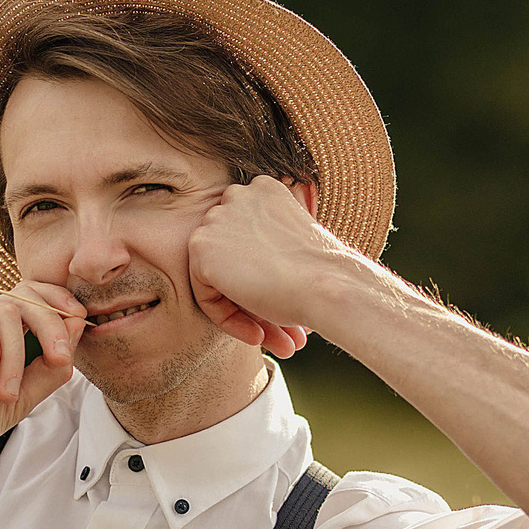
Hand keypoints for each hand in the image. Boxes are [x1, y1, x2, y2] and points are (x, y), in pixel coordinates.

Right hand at [0, 281, 87, 475]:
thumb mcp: (23, 395)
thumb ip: (50, 363)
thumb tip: (78, 322)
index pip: (34, 302)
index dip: (59, 308)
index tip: (76, 330)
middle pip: (26, 296)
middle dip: (51, 326)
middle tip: (57, 358)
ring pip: (7, 310)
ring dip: (15, 356)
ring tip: (4, 393)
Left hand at [186, 178, 348, 358]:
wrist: (326, 286)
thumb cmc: (324, 274)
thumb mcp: (296, 248)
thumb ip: (268, 249)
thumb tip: (255, 273)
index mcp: (264, 190)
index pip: (247, 239)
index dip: (263, 277)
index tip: (283, 305)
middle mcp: (238, 195)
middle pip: (230, 257)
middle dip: (251, 297)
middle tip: (279, 331)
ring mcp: (216, 218)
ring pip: (216, 276)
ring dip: (241, 311)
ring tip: (270, 338)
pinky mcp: (202, 247)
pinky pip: (205, 294)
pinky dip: (226, 318)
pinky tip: (257, 334)